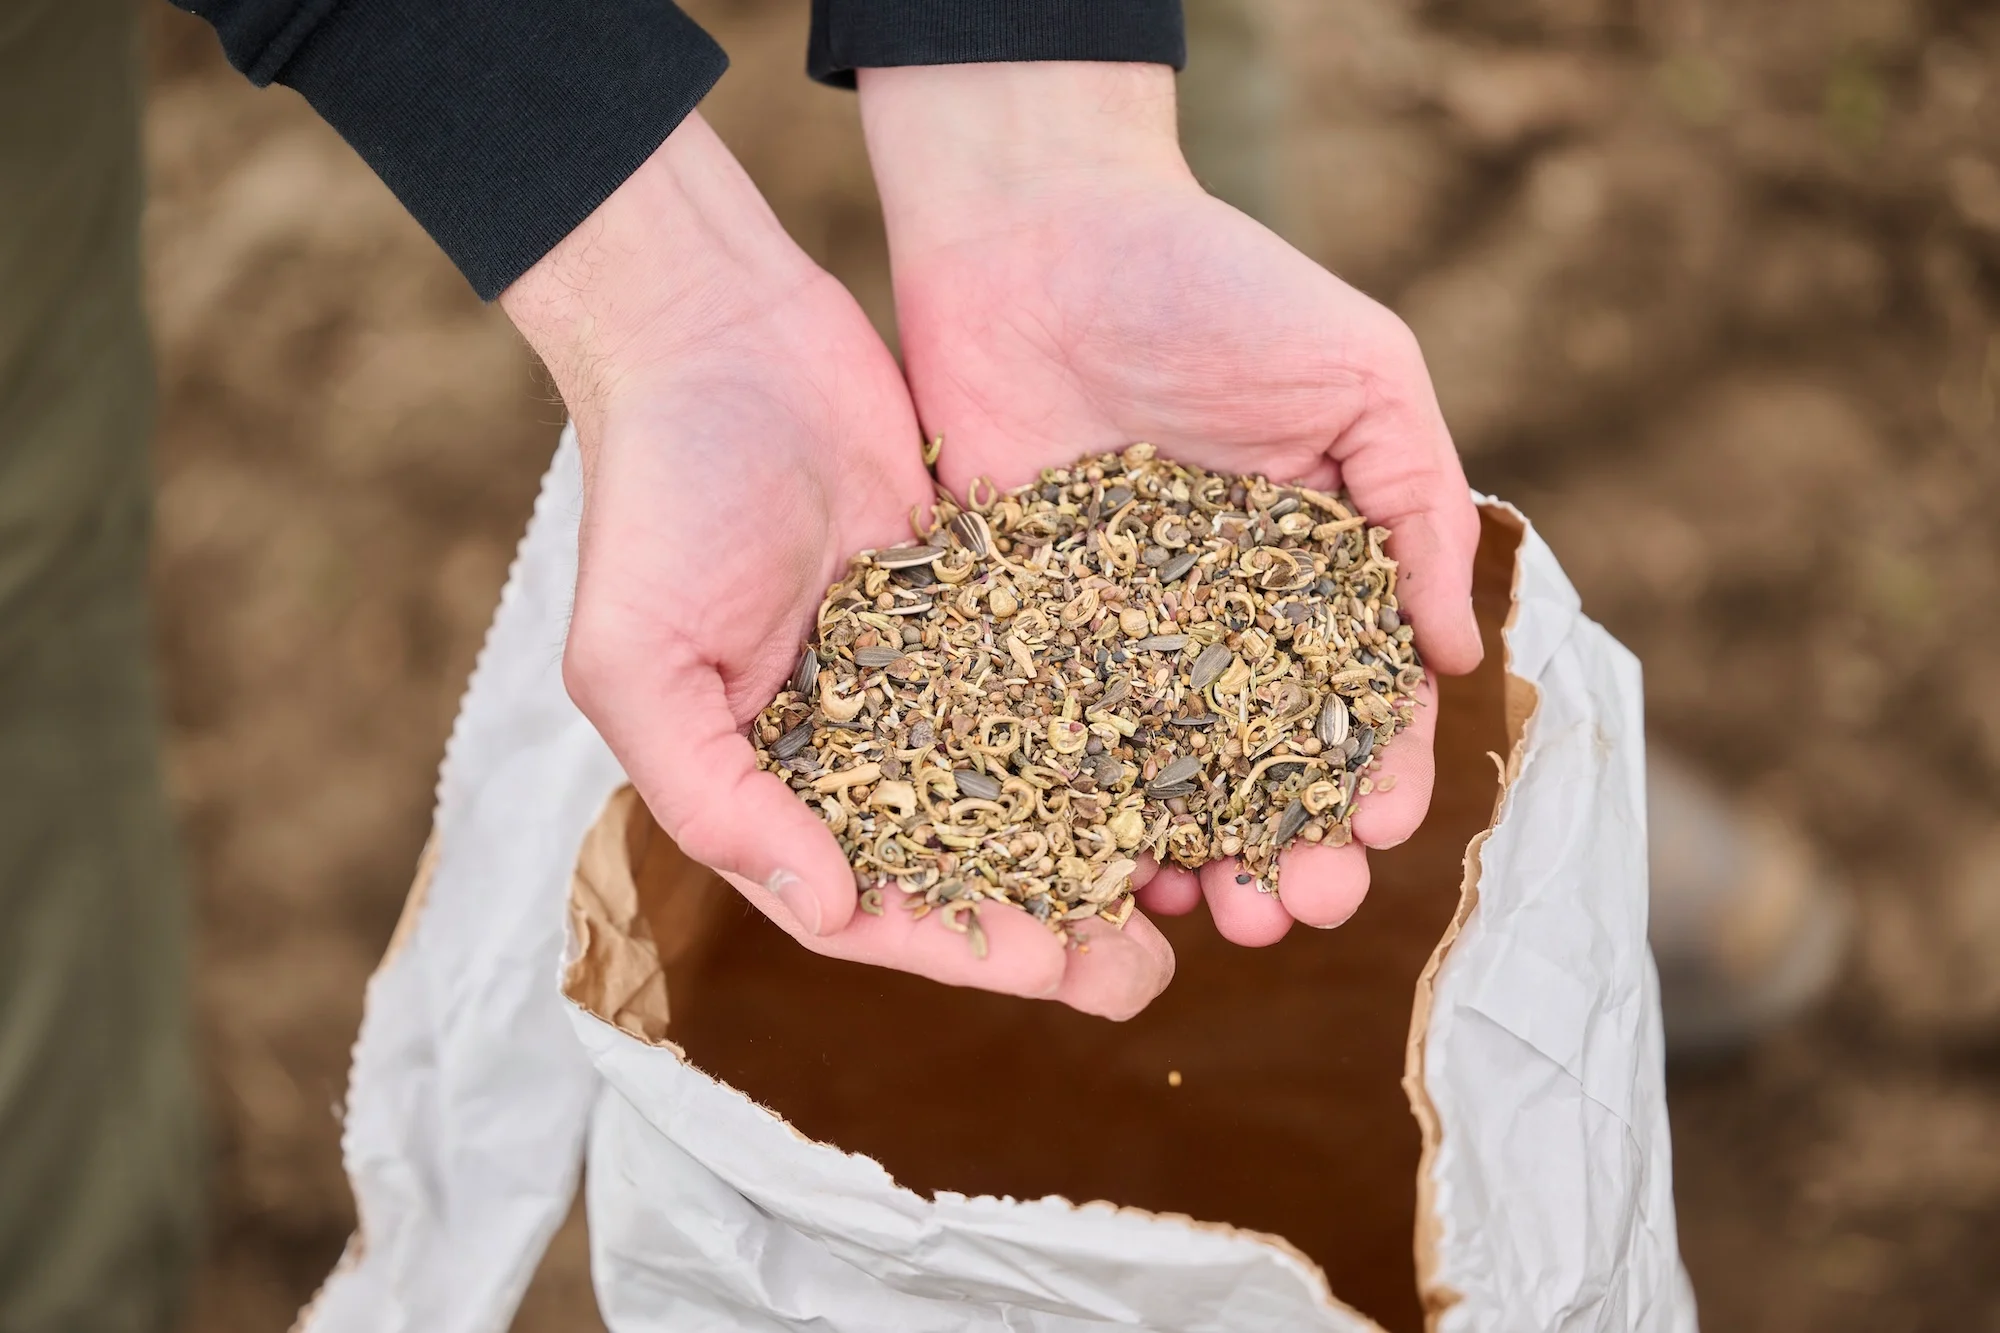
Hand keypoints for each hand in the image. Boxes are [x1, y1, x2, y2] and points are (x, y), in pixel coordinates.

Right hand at [500, 116, 1170, 1016]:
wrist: (719, 332)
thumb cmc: (657, 494)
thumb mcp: (638, 658)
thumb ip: (711, 796)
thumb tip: (826, 909)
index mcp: (772, 782)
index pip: (871, 901)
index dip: (965, 946)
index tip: (1061, 969)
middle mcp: (857, 744)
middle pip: (968, 864)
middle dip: (1056, 923)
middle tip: (1146, 967)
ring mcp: (928, 673)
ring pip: (1028, 784)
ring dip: (1101, 842)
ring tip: (1192, 885)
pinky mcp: (987, 600)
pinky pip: (1059, 680)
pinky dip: (1116, 726)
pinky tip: (1194, 759)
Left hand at [859, 64, 1483, 945]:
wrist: (1038, 226)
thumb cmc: (1212, 282)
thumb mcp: (1358, 373)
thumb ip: (1416, 507)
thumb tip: (1459, 659)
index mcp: (1305, 571)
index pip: (1356, 701)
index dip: (1378, 776)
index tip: (1384, 833)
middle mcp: (1213, 619)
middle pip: (1262, 766)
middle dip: (1292, 847)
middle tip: (1299, 909)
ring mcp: (1111, 631)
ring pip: (1161, 778)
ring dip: (1197, 855)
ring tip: (1219, 914)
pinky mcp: (1016, 623)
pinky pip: (1051, 737)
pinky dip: (1081, 809)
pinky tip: (1107, 868)